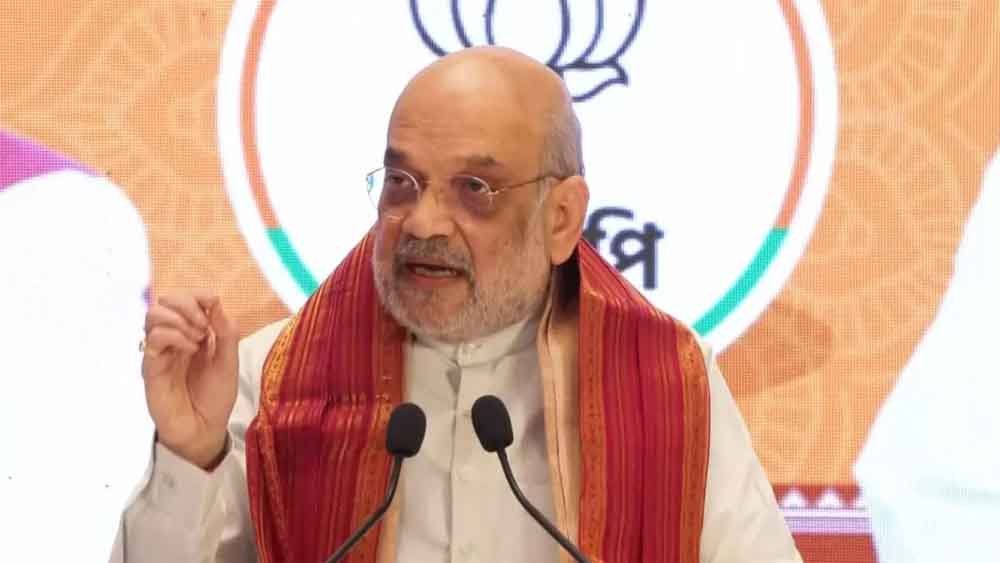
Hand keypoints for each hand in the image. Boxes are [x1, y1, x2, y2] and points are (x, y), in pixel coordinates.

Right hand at [141, 291, 238, 468]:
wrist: (204, 430)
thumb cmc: (215, 397)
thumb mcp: (228, 361)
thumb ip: (225, 332)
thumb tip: (216, 301)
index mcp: (192, 334)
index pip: (185, 300)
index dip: (197, 295)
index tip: (212, 303)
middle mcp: (173, 339)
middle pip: (165, 301)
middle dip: (187, 305)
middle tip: (204, 327)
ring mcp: (160, 352)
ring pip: (153, 315)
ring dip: (179, 319)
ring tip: (197, 339)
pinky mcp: (150, 367)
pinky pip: (153, 339)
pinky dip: (174, 336)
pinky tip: (190, 349)